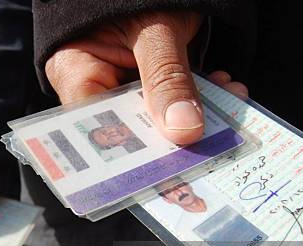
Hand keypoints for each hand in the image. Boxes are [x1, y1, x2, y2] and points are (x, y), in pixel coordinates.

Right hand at [46, 11, 207, 144]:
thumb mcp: (154, 29)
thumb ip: (167, 77)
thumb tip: (185, 131)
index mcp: (75, 71)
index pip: (95, 124)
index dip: (129, 149)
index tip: (167, 160)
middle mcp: (96, 83)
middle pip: (128, 126)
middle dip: (169, 132)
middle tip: (207, 139)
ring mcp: (123, 81)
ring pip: (155, 114)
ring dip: (193, 113)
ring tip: (226, 105)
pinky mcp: (147, 77)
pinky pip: (170, 98)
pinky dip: (198, 96)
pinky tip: (223, 89)